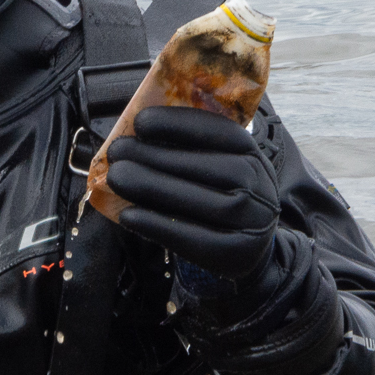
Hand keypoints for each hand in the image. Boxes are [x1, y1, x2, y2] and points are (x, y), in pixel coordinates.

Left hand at [103, 105, 279, 280]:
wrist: (251, 248)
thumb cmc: (225, 197)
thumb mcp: (223, 166)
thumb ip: (192, 148)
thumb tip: (136, 131)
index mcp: (253, 155)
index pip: (220, 132)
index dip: (179, 124)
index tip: (140, 122)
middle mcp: (257, 185)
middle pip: (204, 167)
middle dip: (154, 156)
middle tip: (117, 152)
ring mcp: (249, 221)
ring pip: (196, 201)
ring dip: (151, 186)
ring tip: (117, 177)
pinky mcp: (233, 253)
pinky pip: (190, 238)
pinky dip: (156, 225)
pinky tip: (128, 215)